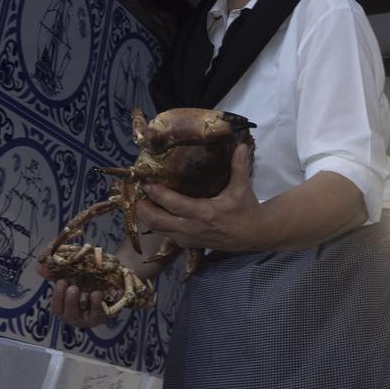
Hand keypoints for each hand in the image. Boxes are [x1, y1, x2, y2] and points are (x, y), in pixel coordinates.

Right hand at [46, 276, 120, 329]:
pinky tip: (101, 294)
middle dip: (71, 302)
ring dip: (92, 304)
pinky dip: (103, 304)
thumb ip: (54, 273)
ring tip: (94, 292)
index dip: (58, 296)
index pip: (57, 308)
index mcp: (64, 309)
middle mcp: (76, 317)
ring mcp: (91, 318)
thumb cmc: (83, 283)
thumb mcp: (69, 277)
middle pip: (71, 314)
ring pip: (89, 317)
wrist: (107, 284)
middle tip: (73, 288)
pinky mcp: (106, 316)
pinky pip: (104, 312)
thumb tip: (38, 266)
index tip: (61, 282)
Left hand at [136, 142, 263, 252]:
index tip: (145, 182)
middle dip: (143, 208)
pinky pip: (167, 235)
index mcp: (203, 213)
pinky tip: (155, 213)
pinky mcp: (189, 244)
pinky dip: (157, 225)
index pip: (174, 205)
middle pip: (157, 222)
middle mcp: (192, 228)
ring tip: (141, 201)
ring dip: (147, 217)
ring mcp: (189, 238)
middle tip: (136, 193)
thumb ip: (239, 166)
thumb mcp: (242, 188)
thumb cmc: (245, 210)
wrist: (253, 235)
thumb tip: (240, 144)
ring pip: (159, 230)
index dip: (157, 194)